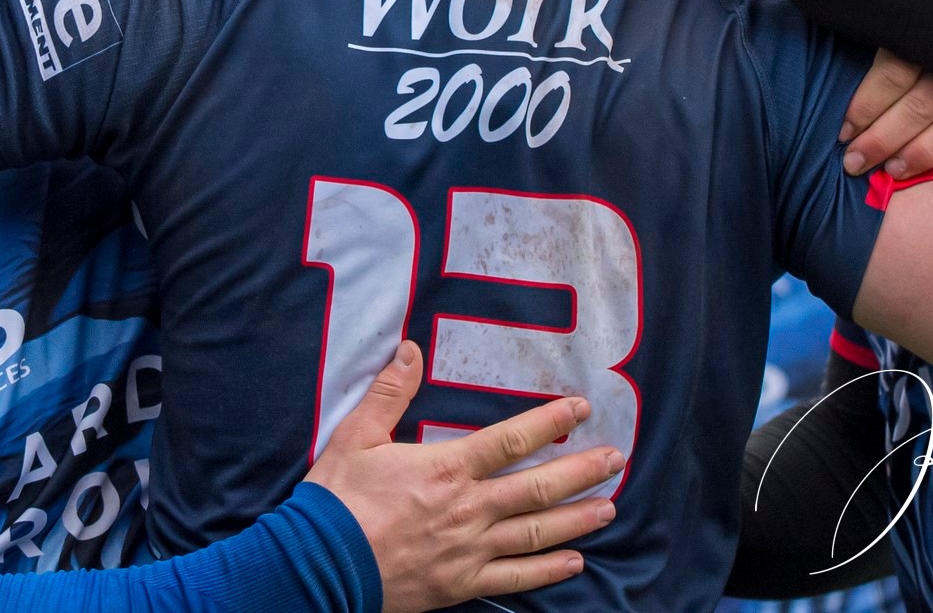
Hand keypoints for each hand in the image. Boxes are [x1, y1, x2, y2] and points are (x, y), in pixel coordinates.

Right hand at [306, 341, 620, 612]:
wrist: (317, 565)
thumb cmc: (336, 499)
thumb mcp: (356, 435)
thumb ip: (389, 392)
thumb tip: (409, 348)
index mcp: (446, 468)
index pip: (511, 440)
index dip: (551, 422)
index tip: (582, 408)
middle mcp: (468, 508)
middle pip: (537, 488)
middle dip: (581, 473)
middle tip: (616, 461)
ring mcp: (468, 550)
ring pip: (536, 534)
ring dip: (576, 520)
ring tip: (608, 508)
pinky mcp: (460, 584)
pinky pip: (514, 578)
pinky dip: (547, 571)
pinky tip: (574, 562)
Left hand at [839, 49, 932, 177]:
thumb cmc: (891, 64)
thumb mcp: (873, 53)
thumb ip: (864, 77)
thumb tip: (841, 118)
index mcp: (917, 42)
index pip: (894, 74)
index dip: (866, 107)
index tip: (844, 134)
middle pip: (920, 104)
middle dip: (884, 139)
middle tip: (857, 162)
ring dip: (922, 151)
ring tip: (894, 171)